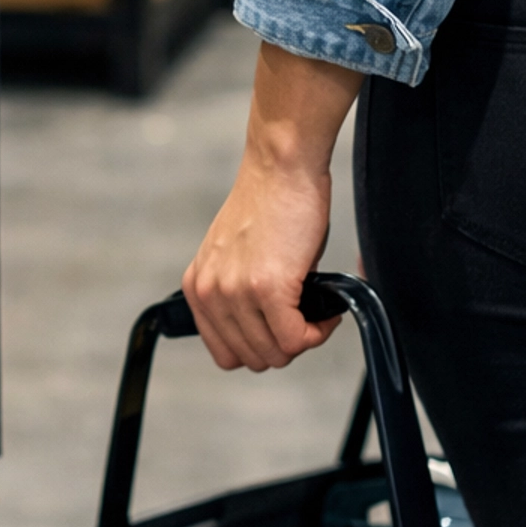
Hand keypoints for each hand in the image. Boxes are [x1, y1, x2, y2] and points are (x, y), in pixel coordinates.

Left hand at [182, 42, 360, 372]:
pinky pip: (296, 338)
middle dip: (287, 344)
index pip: (226, 353)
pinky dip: (319, 331)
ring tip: (317, 309)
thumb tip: (268, 334)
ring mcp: (236, 292)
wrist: (281, 168)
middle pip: (253, 358)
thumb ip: (237, 297)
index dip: (262, 346)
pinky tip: (327, 309)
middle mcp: (210, 293)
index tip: (284, 328)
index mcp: (198, 288)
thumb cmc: (270, 206)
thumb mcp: (236, 259)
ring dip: (305, 338)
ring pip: (276, 353)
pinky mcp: (267, 288)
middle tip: (307, 317)